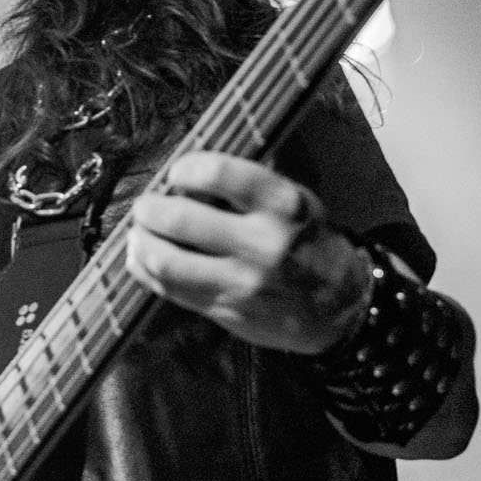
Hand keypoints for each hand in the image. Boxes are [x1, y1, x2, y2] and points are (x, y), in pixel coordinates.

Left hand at [126, 153, 374, 355]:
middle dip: (150, 209)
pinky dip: (147, 272)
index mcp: (282, 205)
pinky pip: (172, 291)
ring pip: (167, 262)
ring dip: (141, 243)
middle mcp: (262, 243)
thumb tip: (192, 167)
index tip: (177, 172)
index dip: (185, 168)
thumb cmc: (310, 243)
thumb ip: (250, 184)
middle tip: (145, 206)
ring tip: (138, 234)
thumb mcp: (298, 202)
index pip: (218, 173)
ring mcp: (242, 283)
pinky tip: (142, 260)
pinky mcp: (228, 312)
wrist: (343, 309)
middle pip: (181, 219)